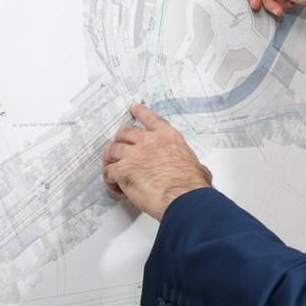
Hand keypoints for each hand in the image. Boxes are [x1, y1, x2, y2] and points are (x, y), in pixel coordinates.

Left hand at [102, 104, 212, 219]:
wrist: (183, 197)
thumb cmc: (191, 184)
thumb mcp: (196, 164)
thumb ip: (188, 161)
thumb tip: (196, 169)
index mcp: (168, 137)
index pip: (150, 118)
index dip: (140, 112)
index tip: (134, 108)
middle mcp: (149, 142)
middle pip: (125, 133)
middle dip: (120, 139)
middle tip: (118, 145)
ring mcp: (133, 155)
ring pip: (112, 150)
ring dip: (111, 159)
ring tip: (112, 167)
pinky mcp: (122, 170)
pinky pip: (108, 171)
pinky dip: (109, 179)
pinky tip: (115, 185)